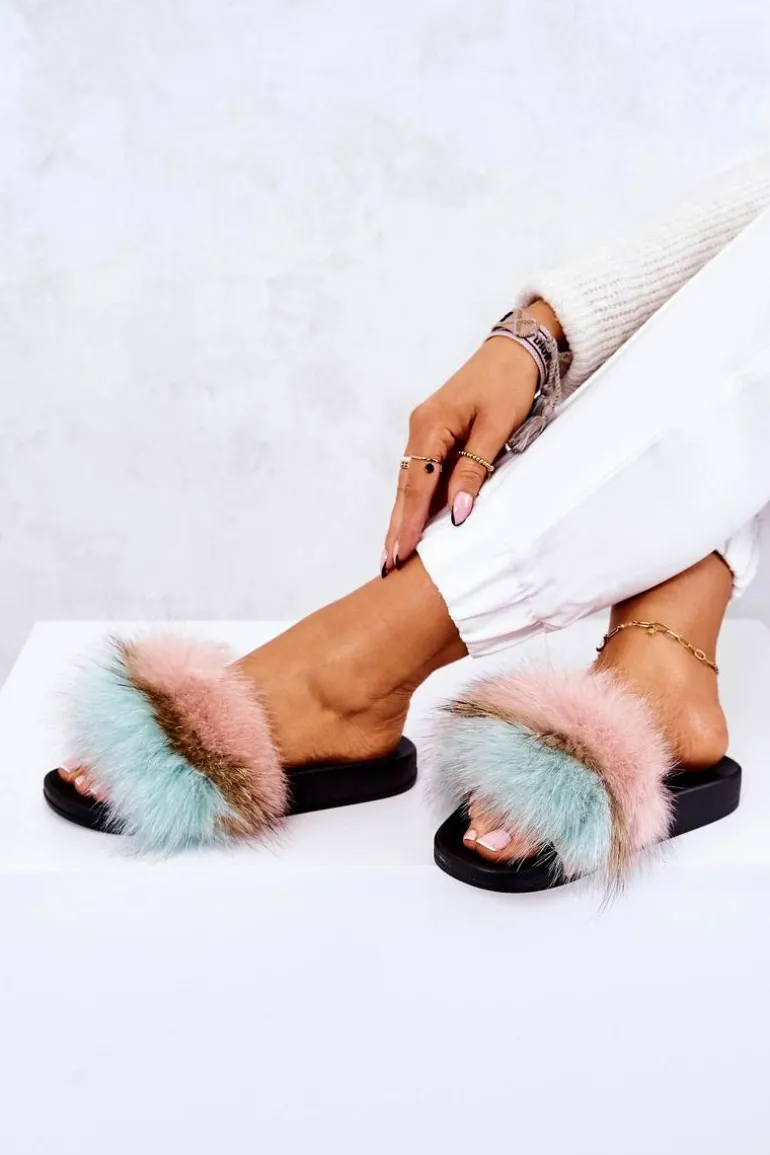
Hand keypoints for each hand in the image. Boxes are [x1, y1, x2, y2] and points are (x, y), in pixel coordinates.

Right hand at [382, 330, 545, 574]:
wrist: (517, 349)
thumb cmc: (510, 383)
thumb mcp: (497, 427)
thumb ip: (474, 471)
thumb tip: (458, 514)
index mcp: (430, 426)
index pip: (417, 485)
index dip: (409, 522)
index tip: (401, 552)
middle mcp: (420, 429)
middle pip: (406, 487)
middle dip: (397, 526)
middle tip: (387, 563)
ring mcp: (425, 431)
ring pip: (412, 482)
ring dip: (405, 516)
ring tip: (396, 551)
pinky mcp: (436, 434)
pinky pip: (423, 473)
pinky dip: (419, 500)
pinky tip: (414, 522)